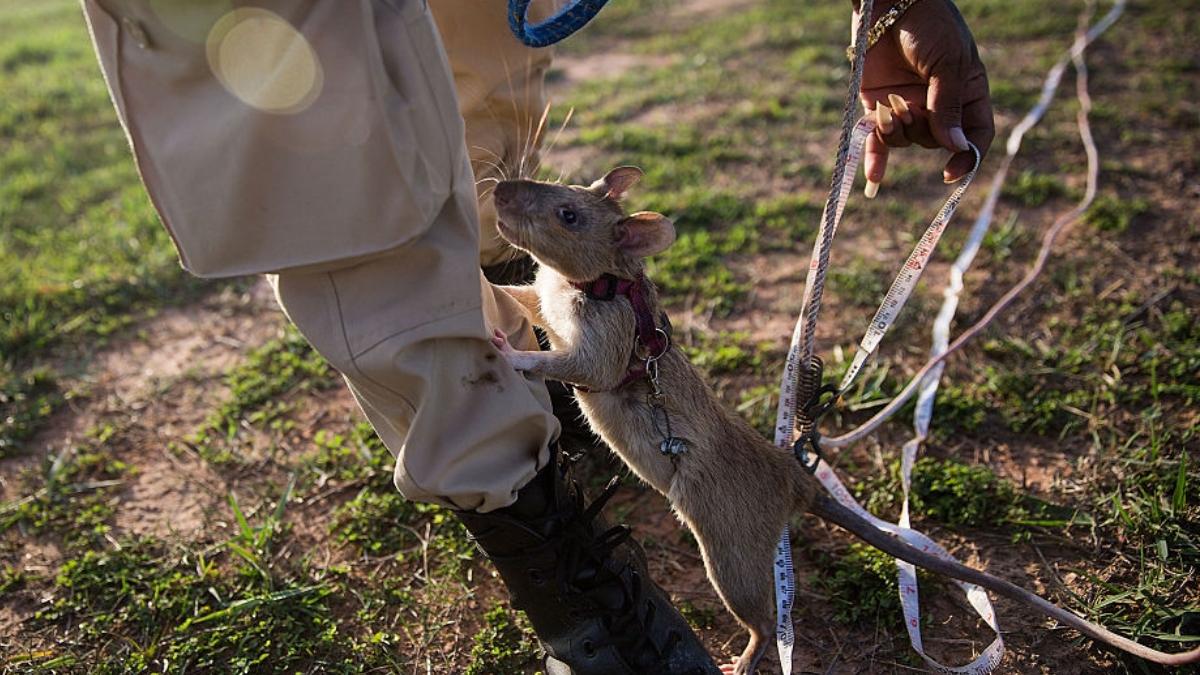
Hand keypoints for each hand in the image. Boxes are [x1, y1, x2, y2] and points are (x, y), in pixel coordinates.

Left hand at [855, 0, 993, 191]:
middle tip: (909, 107)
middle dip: (922, 131)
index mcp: (967, 93)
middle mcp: (938, 105)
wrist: (891, 3)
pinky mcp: (878, 104)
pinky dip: (875, 160)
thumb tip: (954, 147)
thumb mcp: (947, 63)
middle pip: (935, 142)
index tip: (952, 172)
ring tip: (890, 106)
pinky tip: (873, 180)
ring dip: (896, 130)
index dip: (967, 156)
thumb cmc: (930, 26)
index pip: (975, 134)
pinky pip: (878, 140)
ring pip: (905, 140)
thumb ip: (948, 106)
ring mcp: (908, 106)